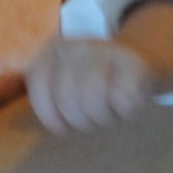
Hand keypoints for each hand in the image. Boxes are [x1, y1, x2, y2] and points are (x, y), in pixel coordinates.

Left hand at [25, 38, 153, 134]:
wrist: (143, 60)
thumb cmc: (97, 81)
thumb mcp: (65, 80)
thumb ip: (47, 96)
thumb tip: (30, 127)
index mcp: (54, 49)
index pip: (39, 85)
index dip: (50, 116)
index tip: (64, 126)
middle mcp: (77, 45)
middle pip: (68, 100)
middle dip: (81, 121)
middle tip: (93, 116)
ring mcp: (107, 50)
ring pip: (93, 102)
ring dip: (103, 118)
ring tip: (109, 110)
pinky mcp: (135, 62)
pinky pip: (123, 100)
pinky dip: (125, 111)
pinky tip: (127, 103)